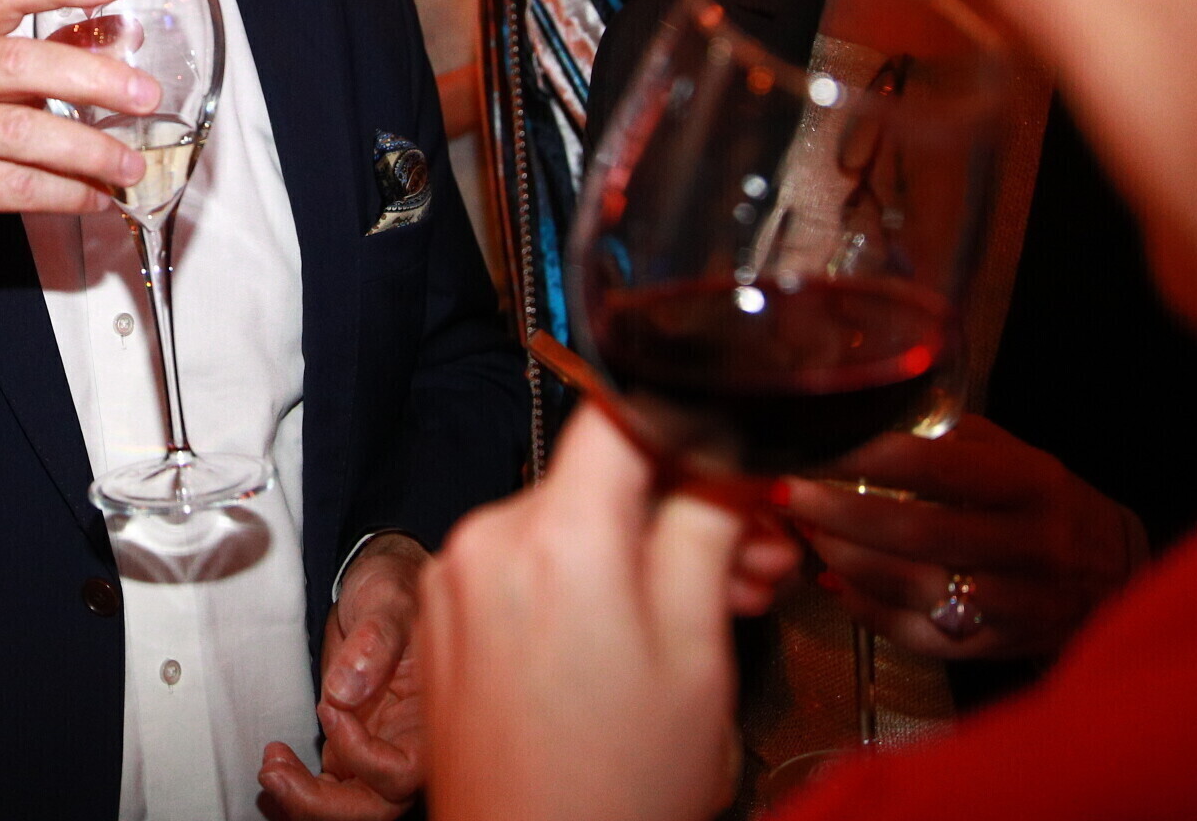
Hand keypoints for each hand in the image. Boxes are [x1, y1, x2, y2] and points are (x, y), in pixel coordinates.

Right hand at [0, 0, 156, 310]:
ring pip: (24, 133)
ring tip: (130, 165)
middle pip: (21, 64)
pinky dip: (66, 192)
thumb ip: (37, 58)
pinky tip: (96, 196)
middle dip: (94, 79)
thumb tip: (116, 35)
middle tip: (145, 96)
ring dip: (89, 150)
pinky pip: (16, 186)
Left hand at [260, 534, 426, 818]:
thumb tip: (347, 688)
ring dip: (304, 801)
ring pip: (350, 805)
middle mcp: (408, 743)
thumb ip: (376, 640)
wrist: (378, 582)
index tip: (331, 707)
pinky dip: (298, 788)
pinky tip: (275, 764)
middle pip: (376, 807)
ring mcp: (378, 747)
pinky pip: (328, 787)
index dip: (362, 753)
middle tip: (276, 773)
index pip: (404, 771)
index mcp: (433, 717)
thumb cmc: (395, 586)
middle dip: (324, 804)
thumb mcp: (390, 600)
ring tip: (271, 769)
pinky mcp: (350, 744)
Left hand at [421, 408, 744, 820]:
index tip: (733, 468)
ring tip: (700, 613)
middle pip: (599, 478)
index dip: (687, 428)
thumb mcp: (696, 652)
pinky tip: (629, 635)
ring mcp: (456, 575)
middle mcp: (490, 537)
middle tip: (754, 566)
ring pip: (564, 524)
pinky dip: (577, 582)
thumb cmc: (614, 787)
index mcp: (559, 534)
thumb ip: (708, 532)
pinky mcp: (442, 612)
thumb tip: (728, 460)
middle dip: (680, 510)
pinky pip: (521, 565)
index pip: (620, 413)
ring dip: (633, 551)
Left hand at [777, 414, 1145, 659]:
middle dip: (841, 512)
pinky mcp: (999, 647)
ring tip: (803, 532)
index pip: (942, 467)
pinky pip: (921, 634)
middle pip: (920, 531)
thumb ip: (949, 441)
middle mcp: (1029, 544)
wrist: (1117, 574)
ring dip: (846, 560)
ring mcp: (1017, 603)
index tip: (817, 446)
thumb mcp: (1014, 456)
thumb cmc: (1044, 502)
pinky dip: (869, 610)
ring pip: (915, 586)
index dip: (872, 457)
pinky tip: (836, 584)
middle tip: (788, 493)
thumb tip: (863, 424)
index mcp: (1030, 484)